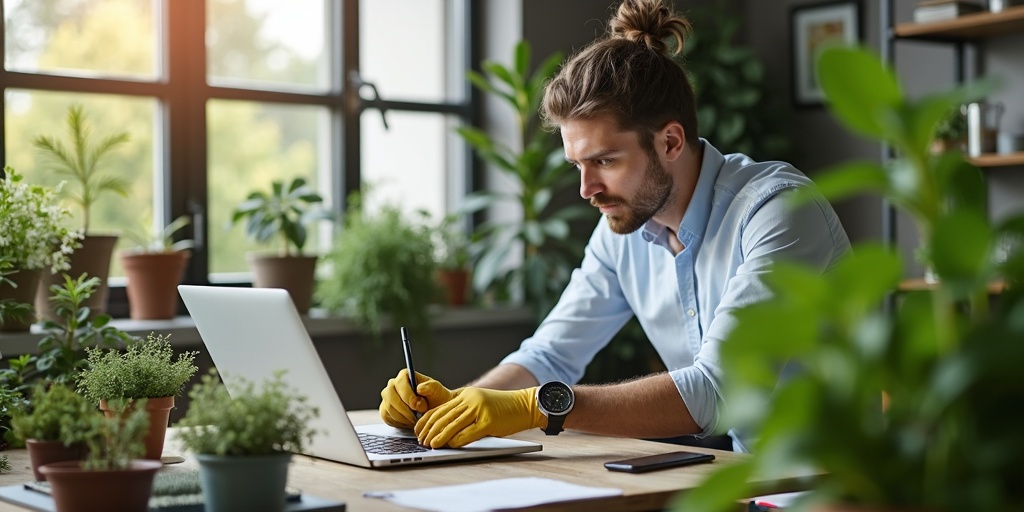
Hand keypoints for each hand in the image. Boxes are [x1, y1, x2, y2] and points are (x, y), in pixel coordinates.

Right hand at [379, 370, 458, 427]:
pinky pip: (387, 417)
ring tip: (417, 419)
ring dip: (404, 417)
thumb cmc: (436, 398)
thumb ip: (430, 387)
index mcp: (404, 376)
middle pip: (390, 395)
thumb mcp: (437, 390)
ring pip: (388, 408)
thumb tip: (419, 388)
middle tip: (417, 416)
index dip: (408, 396)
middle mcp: (393, 385)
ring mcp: (387, 398)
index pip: (400, 383)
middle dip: (404, 409)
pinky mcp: (385, 411)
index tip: (419, 407)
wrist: (434, 410)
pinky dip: (399, 423)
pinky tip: (410, 422)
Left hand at [414, 387, 544, 447]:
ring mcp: (480, 409)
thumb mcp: (478, 403)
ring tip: (431, 445)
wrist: (524, 405)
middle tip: (421, 440)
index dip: (426, 420)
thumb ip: (461, 410)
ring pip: (452, 424)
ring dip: (439, 436)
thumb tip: (441, 426)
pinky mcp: (489, 421)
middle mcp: (470, 399)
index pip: (439, 408)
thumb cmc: (501, 408)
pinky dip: (457, 441)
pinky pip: (468, 433)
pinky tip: (450, 446)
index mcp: (465, 395)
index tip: (418, 431)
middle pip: (443, 416)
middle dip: (429, 430)